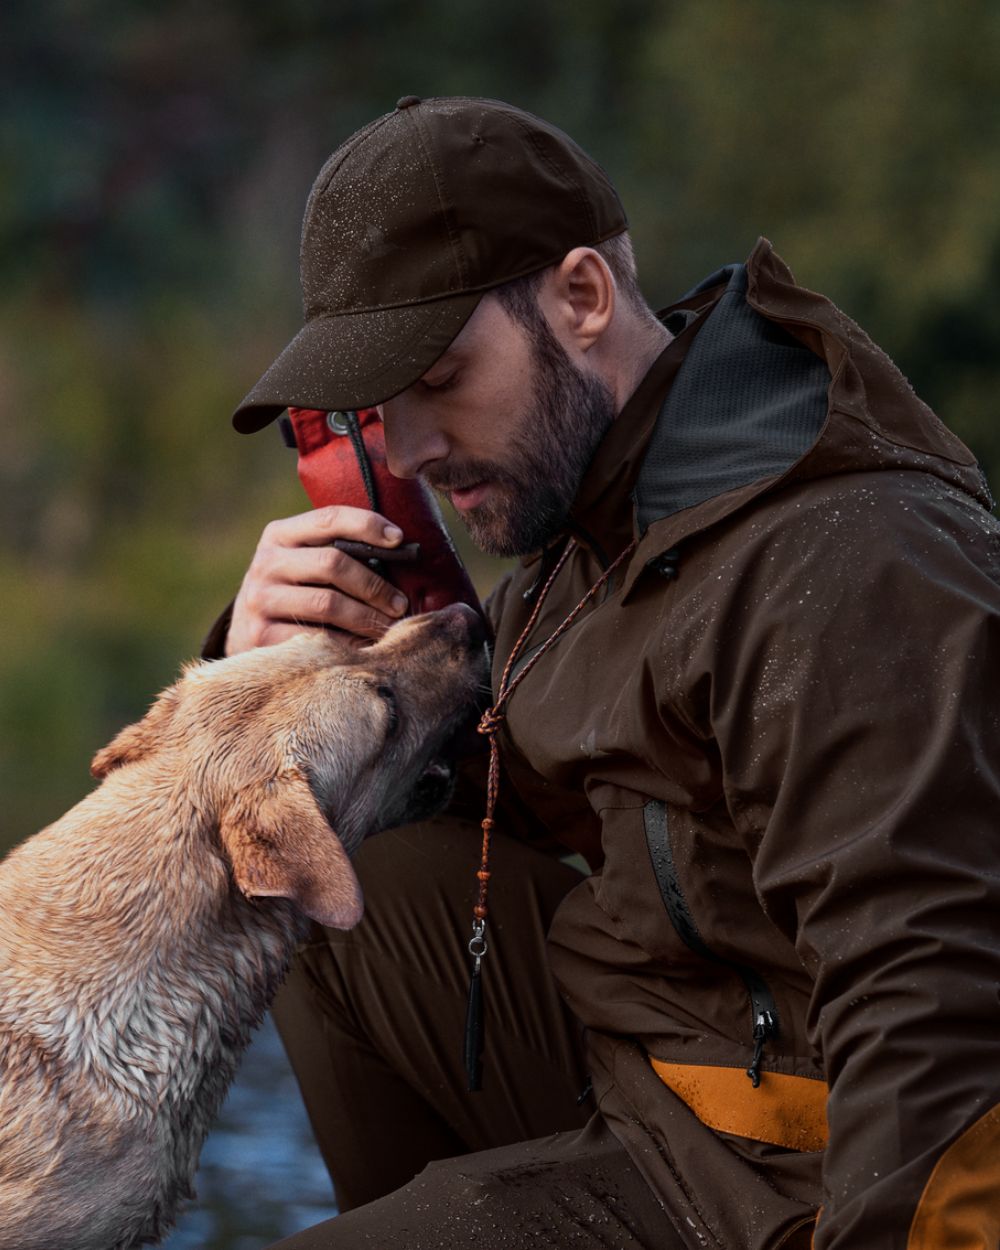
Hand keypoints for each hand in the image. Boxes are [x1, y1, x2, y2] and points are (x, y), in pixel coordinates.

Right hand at [226, 506, 409, 654]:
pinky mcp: (262, 635)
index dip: (367, 525)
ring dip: (368, 617)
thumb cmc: (295, 592)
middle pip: (333, 563)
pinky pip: (318, 638)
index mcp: (280, 534)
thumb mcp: (304, 562)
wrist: (247, 633)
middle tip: (400, 603)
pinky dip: (349, 643)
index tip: (399, 539)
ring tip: (388, 625)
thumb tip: (400, 552)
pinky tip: (365, 647)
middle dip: (374, 585)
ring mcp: (261, 599)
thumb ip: (338, 552)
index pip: (328, 518)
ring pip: (328, 604)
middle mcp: (266, 563)